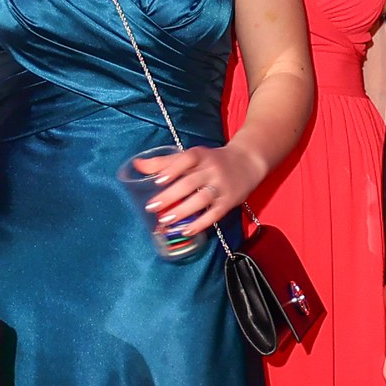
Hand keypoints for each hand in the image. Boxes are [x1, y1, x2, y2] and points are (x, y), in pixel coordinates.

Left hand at [131, 143, 260, 240]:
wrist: (248, 162)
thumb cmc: (213, 160)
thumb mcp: (192, 156)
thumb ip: (165, 162)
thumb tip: (137, 164)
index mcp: (201, 156)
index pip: (186, 160)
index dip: (172, 169)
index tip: (158, 180)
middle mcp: (212, 170)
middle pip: (190, 183)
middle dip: (171, 195)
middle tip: (152, 207)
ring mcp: (221, 186)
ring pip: (201, 199)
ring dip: (183, 210)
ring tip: (166, 220)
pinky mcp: (228, 202)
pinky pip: (214, 214)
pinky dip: (200, 223)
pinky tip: (186, 230)